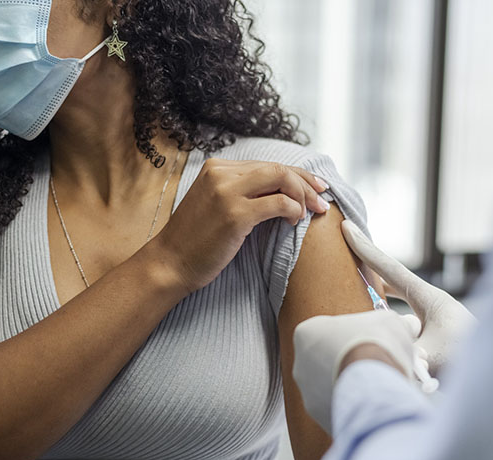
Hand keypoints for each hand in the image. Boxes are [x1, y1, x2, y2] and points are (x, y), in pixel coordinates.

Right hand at [152, 158, 330, 293]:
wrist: (170, 263)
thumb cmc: (196, 240)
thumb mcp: (216, 204)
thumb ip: (242, 191)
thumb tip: (281, 191)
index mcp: (217, 167)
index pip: (267, 164)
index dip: (297, 174)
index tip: (315, 187)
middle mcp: (221, 173)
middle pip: (278, 168)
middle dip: (306, 183)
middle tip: (321, 200)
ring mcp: (227, 192)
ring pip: (281, 179)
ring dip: (303, 195)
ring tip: (312, 212)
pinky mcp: (235, 214)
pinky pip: (279, 203)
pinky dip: (293, 210)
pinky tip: (294, 222)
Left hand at [292, 310, 421, 433]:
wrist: (374, 388)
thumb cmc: (376, 345)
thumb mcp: (392, 321)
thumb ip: (397, 322)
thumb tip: (409, 325)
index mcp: (307, 333)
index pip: (333, 330)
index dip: (362, 333)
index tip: (380, 339)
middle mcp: (301, 364)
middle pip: (335, 359)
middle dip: (362, 359)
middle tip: (388, 361)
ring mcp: (309, 394)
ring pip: (339, 385)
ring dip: (362, 383)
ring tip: (390, 382)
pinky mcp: (322, 418)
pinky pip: (344, 408)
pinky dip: (361, 405)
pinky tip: (381, 402)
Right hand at [341, 220, 475, 372]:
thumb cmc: (470, 360)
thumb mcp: (431, 357)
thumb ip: (401, 353)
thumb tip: (381, 352)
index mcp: (428, 297)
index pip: (388, 267)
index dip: (364, 248)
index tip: (347, 226)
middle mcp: (430, 302)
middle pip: (391, 275)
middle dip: (368, 264)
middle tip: (346, 251)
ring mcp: (433, 317)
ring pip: (398, 295)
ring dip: (379, 289)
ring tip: (358, 286)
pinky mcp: (435, 332)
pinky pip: (403, 316)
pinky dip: (389, 313)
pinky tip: (380, 321)